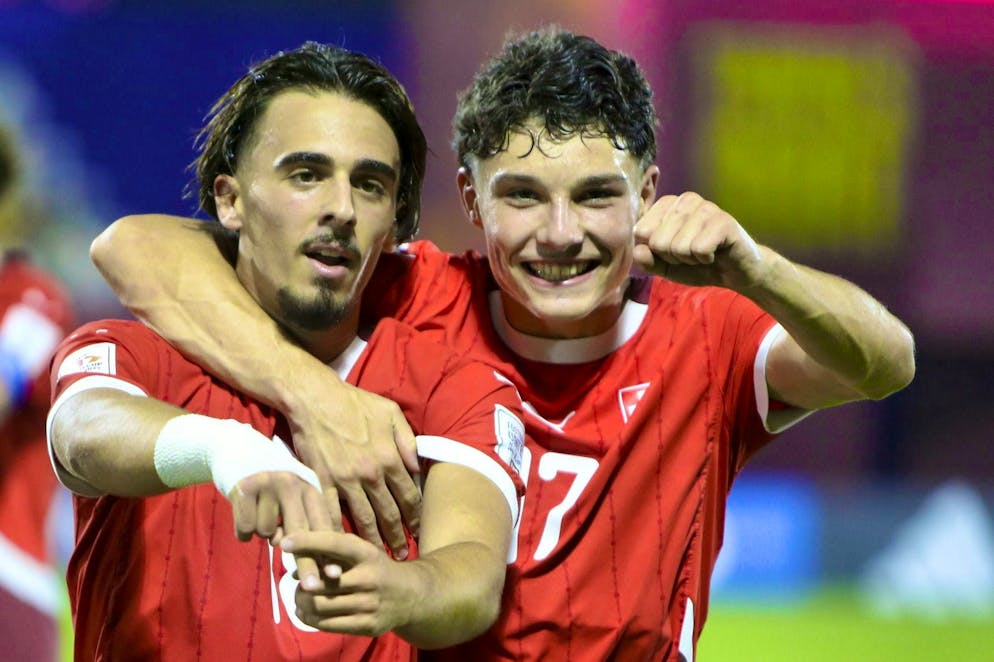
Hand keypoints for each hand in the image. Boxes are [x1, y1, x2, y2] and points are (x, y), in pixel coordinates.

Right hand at [229, 471, 334, 590]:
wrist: (239, 453)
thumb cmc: (273, 488)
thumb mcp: (295, 500)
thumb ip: (308, 527)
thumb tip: (319, 564)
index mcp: (310, 489)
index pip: (322, 525)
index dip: (328, 552)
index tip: (334, 577)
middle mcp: (293, 484)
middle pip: (301, 532)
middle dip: (307, 563)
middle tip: (311, 588)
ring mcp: (268, 484)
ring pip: (267, 532)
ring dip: (262, 534)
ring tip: (260, 514)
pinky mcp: (244, 488)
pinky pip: (245, 529)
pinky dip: (243, 531)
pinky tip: (244, 513)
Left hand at [282, 530, 414, 636]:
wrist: (411, 596)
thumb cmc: (377, 569)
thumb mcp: (362, 553)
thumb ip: (332, 554)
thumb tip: (296, 562)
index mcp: (367, 554)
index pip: (335, 544)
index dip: (309, 541)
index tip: (285, 542)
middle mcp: (369, 578)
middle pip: (321, 583)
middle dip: (301, 585)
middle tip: (297, 585)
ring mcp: (369, 604)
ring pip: (320, 606)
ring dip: (302, 603)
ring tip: (300, 599)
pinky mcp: (367, 625)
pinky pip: (328, 625)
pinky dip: (310, 619)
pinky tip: (306, 613)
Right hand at [286, 375, 420, 560]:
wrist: (314, 398)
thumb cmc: (354, 403)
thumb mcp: (391, 413)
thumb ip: (407, 441)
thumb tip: (418, 467)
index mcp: (390, 457)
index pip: (409, 496)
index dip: (415, 517)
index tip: (418, 532)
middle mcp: (371, 473)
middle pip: (390, 514)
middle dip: (398, 537)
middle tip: (404, 556)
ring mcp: (345, 480)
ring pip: (364, 520)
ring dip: (374, 542)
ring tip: (381, 558)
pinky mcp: (321, 482)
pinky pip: (331, 514)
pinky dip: (339, 534)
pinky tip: (344, 548)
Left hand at [633, 192, 767, 291]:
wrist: (734, 272)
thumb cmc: (697, 265)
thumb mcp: (664, 266)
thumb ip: (646, 260)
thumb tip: (639, 250)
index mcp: (667, 205)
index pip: (640, 232)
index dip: (655, 252)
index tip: (673, 251)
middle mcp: (685, 200)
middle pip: (657, 241)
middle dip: (673, 257)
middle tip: (691, 254)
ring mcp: (705, 207)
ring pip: (677, 246)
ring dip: (689, 259)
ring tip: (703, 254)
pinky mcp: (723, 221)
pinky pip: (698, 250)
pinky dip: (705, 260)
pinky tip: (715, 254)